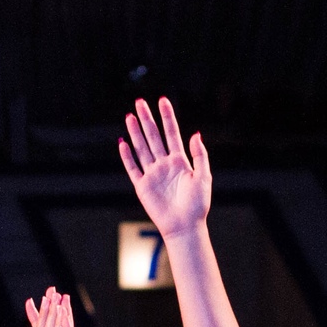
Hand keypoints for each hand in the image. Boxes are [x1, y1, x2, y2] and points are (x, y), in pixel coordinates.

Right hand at [119, 97, 212, 239]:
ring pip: (141, 148)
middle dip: (147, 119)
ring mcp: (152, 174)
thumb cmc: (197, 204)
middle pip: (154, 137)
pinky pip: (132, 168)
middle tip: (140, 102)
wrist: (185, 226)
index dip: (167, 117)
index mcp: (180, 161)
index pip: (172, 133)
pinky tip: (123, 143)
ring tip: (129, 116)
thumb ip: (200, 155)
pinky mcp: (142, 186)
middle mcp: (164, 164)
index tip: (163, 101)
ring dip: (135, 132)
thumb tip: (195, 134)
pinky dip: (127, 156)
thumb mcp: (204, 177)